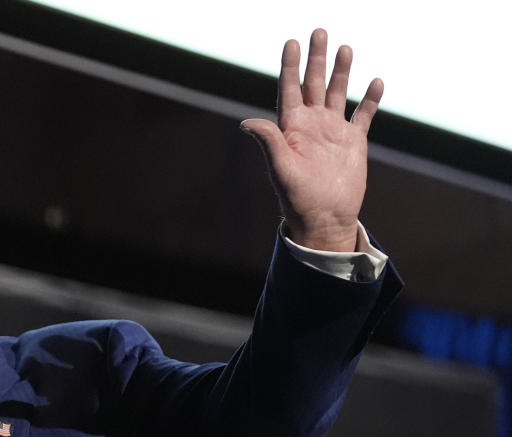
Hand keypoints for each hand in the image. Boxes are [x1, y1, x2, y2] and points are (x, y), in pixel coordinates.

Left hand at [241, 28, 382, 251]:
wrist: (324, 219)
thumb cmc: (298, 198)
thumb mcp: (281, 169)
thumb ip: (269, 143)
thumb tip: (247, 122)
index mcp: (291, 128)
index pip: (289, 89)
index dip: (290, 66)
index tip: (291, 42)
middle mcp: (312, 125)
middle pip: (314, 84)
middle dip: (316, 59)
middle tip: (318, 31)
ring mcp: (333, 132)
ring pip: (338, 94)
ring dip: (342, 72)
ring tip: (345, 47)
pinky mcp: (354, 143)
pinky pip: (363, 115)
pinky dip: (371, 99)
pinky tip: (375, 81)